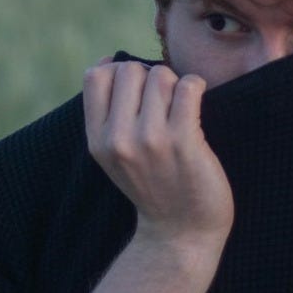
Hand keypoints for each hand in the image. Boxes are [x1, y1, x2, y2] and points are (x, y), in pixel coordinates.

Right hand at [83, 61, 234, 252]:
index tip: (137, 92)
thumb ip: (107, 112)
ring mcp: (150, 140)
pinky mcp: (183, 141)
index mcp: (97, 140)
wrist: (181, 232)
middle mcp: (118, 139)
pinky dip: (195, 87)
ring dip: (175, 85)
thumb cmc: (153, 184)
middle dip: (150, 78)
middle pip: (130, 70)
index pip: (96, 76)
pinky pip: (188, 87)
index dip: (119, 72)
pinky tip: (196, 104)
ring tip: (180, 110)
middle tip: (163, 104)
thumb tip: (107, 60)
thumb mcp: (114, 154)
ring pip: (161, 75)